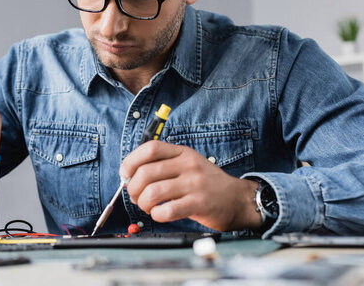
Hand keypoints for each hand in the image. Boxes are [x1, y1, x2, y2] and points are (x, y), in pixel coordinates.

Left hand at [119, 140, 260, 231]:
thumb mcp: (188, 164)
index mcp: (182, 153)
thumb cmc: (206, 183)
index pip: (150, 148)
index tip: (125, 174)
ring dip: (143, 203)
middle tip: (136, 196)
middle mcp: (188, 165)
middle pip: (146, 173)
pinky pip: (167, 210)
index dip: (131, 161)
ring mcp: (194, 184)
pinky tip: (160, 214)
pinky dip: (157, 215)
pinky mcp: (199, 204)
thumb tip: (130, 176)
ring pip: (153, 192)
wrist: (237, 199)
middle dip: (133, 188)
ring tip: (148, 207)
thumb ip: (164, 166)